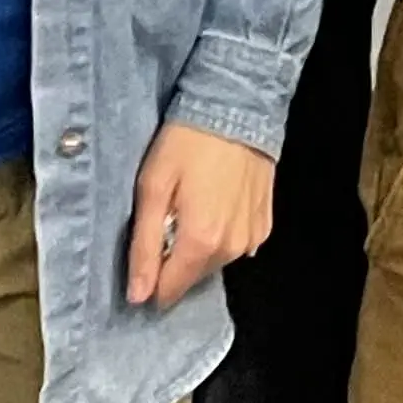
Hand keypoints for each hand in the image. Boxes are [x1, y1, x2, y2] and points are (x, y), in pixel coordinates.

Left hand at [126, 125, 274, 307]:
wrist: (238, 105)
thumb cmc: (187, 143)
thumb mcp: (152, 188)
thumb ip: (144, 247)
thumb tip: (137, 297)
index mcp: (200, 243)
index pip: (168, 291)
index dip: (150, 277)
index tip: (146, 247)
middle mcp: (231, 249)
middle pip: (191, 277)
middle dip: (174, 258)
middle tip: (168, 215)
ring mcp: (252, 237)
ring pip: (214, 262)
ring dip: (199, 245)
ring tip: (192, 205)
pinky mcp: (265, 223)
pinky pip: (236, 245)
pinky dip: (222, 233)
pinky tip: (217, 202)